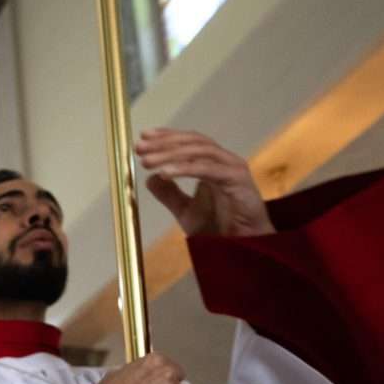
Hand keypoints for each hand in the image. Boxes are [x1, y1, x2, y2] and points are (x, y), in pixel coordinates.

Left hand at [135, 128, 274, 238]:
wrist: (243, 247)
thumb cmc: (220, 230)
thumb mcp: (186, 212)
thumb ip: (170, 195)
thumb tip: (150, 179)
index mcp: (213, 164)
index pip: (189, 142)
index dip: (167, 136)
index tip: (144, 136)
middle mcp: (224, 161)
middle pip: (193, 142)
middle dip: (164, 143)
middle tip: (140, 147)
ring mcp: (232, 168)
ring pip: (199, 152)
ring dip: (170, 154)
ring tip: (148, 161)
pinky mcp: (237, 179)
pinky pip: (208, 169)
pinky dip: (185, 169)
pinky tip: (165, 173)